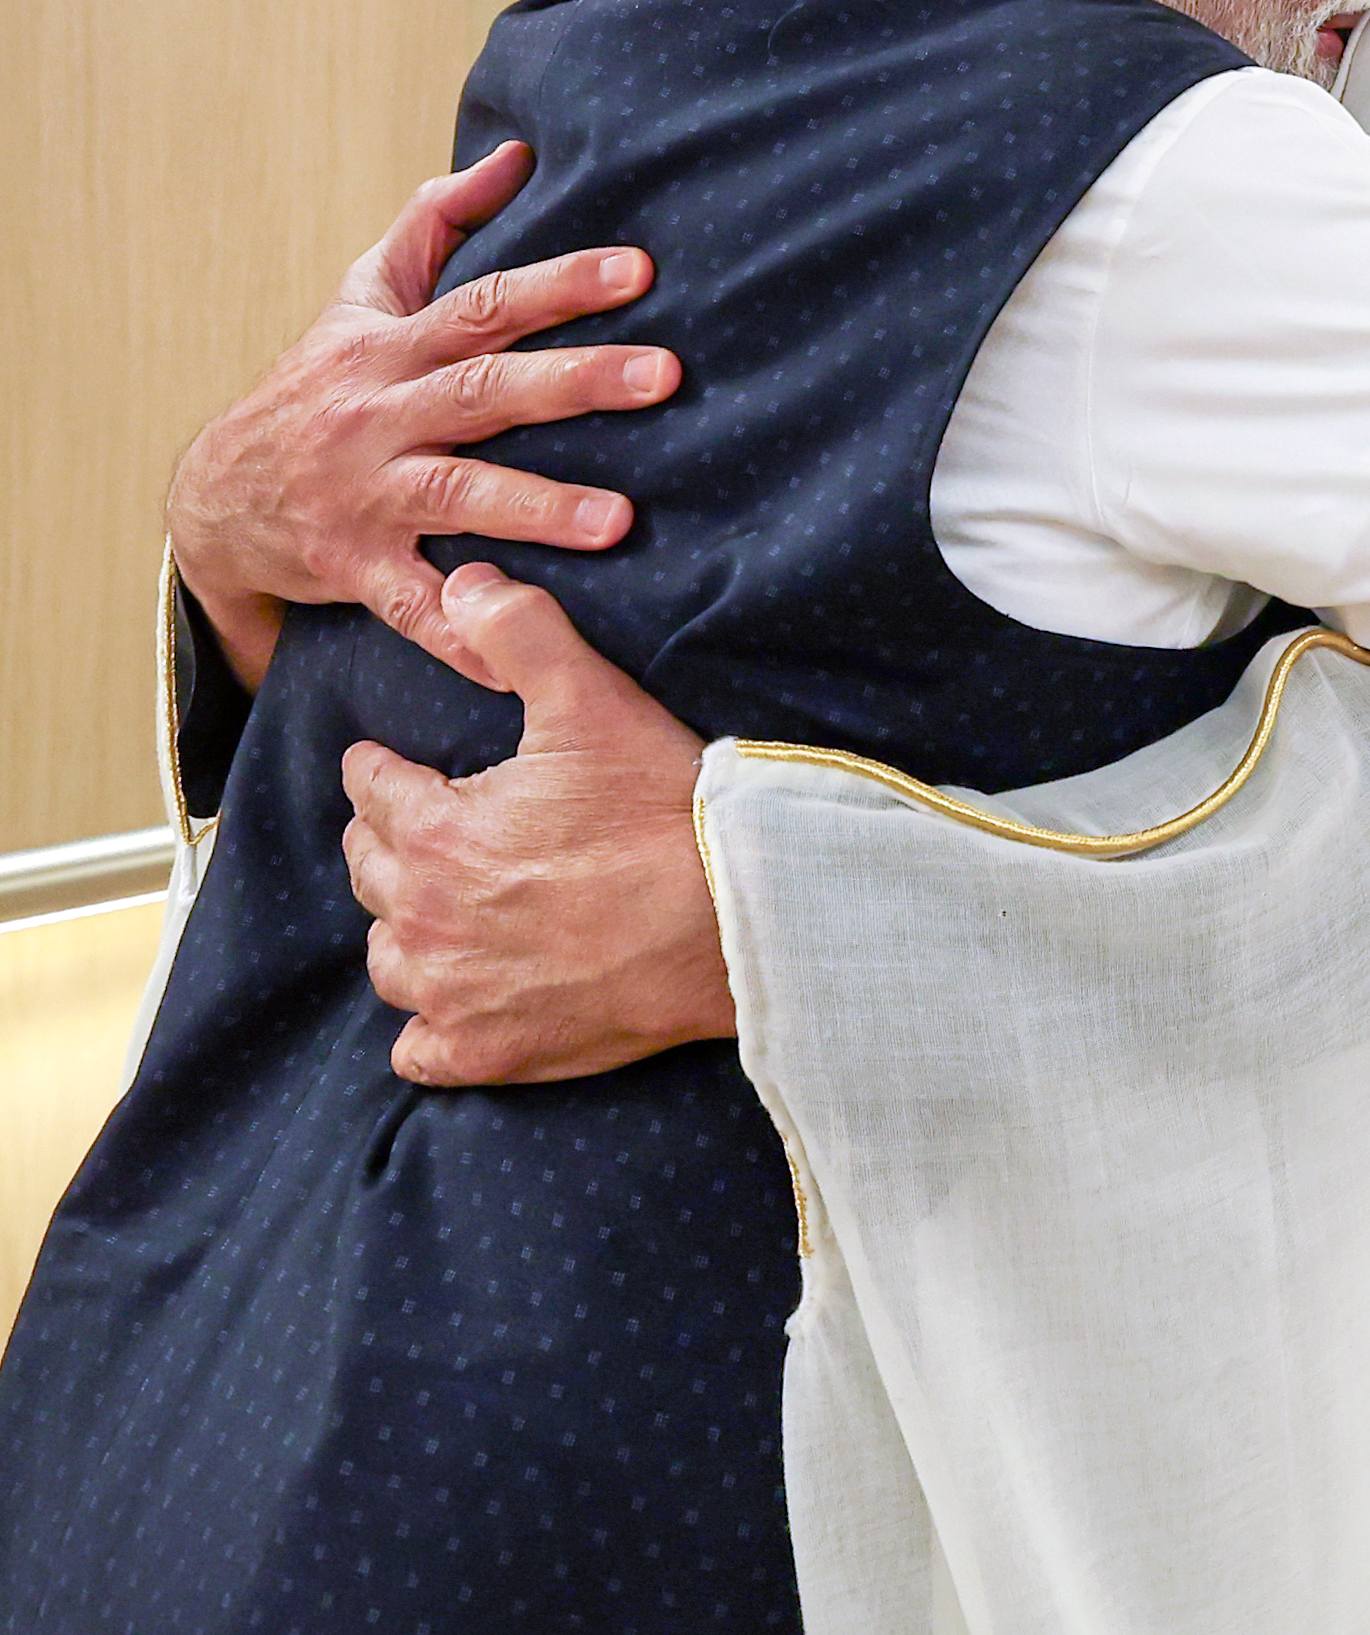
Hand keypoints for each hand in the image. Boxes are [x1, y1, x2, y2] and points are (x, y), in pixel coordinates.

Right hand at [167, 139, 681, 691]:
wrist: (213, 496)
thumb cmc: (313, 388)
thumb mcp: (359, 299)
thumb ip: (435, 226)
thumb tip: (516, 155)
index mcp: (390, 347)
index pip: (484, 303)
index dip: (560, 282)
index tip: (640, 270)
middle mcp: (379, 415)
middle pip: (484, 390)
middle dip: (576, 381)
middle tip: (664, 376)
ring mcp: (364, 495)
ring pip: (457, 495)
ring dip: (538, 507)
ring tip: (621, 522)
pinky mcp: (352, 569)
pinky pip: (414, 606)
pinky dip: (462, 633)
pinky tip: (518, 655)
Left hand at [345, 563, 730, 1084]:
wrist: (734, 922)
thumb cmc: (663, 812)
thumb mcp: (592, 700)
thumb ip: (519, 632)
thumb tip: (460, 583)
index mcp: (439, 832)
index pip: (371, 790)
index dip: (380, 768)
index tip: (389, 762)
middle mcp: (429, 919)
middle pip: (370, 871)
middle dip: (386, 839)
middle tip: (417, 822)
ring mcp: (456, 995)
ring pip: (388, 958)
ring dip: (401, 926)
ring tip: (433, 905)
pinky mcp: (494, 1052)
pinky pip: (420, 1050)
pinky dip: (427, 1027)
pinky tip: (452, 1001)